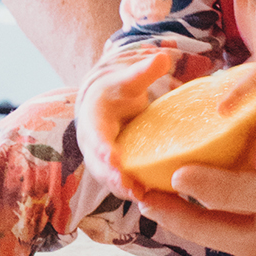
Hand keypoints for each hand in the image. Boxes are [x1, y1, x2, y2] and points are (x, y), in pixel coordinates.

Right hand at [73, 45, 174, 189]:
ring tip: (142, 197)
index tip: (113, 157)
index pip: (95, 134)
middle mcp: (93, 144)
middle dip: (112, 176)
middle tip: (129, 186)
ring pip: (110, 179)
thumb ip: (143, 70)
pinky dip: (134, 192)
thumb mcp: (128, 79)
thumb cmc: (118, 90)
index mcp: (93, 119)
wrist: (109, 104)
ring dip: (124, 190)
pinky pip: (122, 184)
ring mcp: (102, 161)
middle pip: (99, 164)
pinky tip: (153, 199)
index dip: (102, 147)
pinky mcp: (115, 171)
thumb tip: (162, 56)